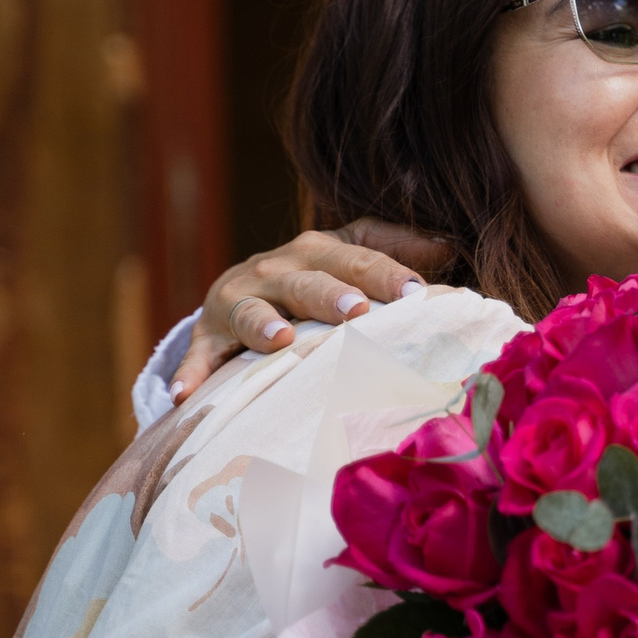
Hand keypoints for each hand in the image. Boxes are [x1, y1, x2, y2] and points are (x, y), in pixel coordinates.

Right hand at [170, 220, 460, 401]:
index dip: (385, 273)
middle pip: (305, 280)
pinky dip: (192, 372)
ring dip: (262, 324)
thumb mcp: (349, 254)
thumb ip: (395, 248)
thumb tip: (448, 243)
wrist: (241, 294)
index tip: (416, 293)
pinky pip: (199, 354)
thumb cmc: (313, 278)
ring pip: (249, 309)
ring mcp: (237, 301)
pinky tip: (189, 394)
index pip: (357, 258)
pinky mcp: (207, 335)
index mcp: (317, 252)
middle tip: (356, 311)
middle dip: (329, 294)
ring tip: (281, 339)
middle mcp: (275, 270)